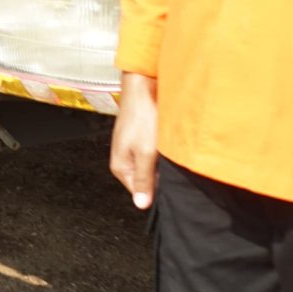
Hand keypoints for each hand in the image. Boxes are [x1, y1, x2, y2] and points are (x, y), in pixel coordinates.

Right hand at [110, 71, 159, 209]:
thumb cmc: (142, 116)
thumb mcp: (145, 153)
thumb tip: (140, 204)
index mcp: (121, 167)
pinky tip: (170, 144)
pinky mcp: (143, 139)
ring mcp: (134, 149)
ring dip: (164, 162)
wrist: (144, 87)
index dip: (157, 190)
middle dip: (162, 176)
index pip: (141, 193)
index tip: (170, 184)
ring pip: (154, 166)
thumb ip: (143, 179)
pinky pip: (156, 154)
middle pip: (147, 180)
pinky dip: (164, 152)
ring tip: (170, 152)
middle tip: (171, 165)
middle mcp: (125, 160)